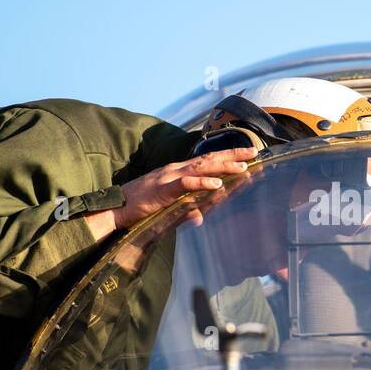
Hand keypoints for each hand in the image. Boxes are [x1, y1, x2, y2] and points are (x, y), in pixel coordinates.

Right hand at [85, 147, 256, 240]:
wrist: (116, 208)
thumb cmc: (141, 207)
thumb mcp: (168, 208)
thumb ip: (186, 210)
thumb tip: (201, 216)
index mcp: (178, 172)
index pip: (207, 161)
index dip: (227, 157)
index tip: (248, 156)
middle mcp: (176, 170)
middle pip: (209, 158)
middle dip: (232, 154)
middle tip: (254, 152)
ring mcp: (169, 178)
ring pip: (201, 167)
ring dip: (223, 166)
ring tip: (243, 167)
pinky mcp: (163, 190)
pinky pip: (186, 184)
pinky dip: (202, 182)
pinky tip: (217, 184)